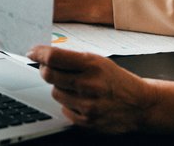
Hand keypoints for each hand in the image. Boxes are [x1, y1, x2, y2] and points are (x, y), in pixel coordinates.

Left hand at [27, 45, 156, 132]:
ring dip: (59, 88)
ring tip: (75, 86)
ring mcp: (87, 105)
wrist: (140, 105)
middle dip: (45, 69)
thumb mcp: (100, 62)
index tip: (32, 52)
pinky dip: (69, 103)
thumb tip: (46, 56)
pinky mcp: (86, 122)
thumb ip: (74, 59)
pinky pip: (64, 109)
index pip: (55, 57)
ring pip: (55, 93)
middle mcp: (89, 84)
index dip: (39, 53)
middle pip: (49, 75)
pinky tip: (82, 100)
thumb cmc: (118, 80)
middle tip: (47, 67)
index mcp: (92, 64)